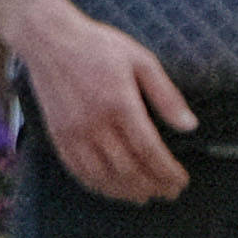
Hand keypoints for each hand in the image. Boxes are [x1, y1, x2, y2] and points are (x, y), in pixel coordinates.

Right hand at [16, 15, 195, 203]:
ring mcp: (73, 132)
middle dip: (152, 185)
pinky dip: (97, 185)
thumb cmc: (97, 47)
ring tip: (144, 196)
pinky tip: (111, 189)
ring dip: (126, 192)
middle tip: (169, 193)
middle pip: (128, 169)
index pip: (149, 150)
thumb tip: (188, 125)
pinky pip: (78, 170)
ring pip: (102, 176)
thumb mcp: (142, 61)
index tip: (181, 181)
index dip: (167, 171)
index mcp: (120, 104)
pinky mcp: (58, 136)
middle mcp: (95, 123)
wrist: (49, 40)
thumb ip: (166, 95)